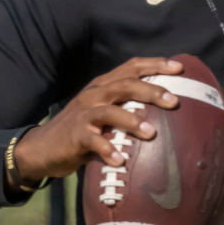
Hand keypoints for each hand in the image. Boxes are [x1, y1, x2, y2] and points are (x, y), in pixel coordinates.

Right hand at [13, 57, 181, 182]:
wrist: (45, 146)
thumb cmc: (82, 129)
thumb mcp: (103, 112)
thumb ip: (125, 107)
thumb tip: (166, 113)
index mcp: (102, 85)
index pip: (130, 67)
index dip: (154, 65)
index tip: (178, 69)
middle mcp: (94, 94)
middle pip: (124, 85)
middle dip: (151, 91)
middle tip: (174, 101)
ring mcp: (83, 114)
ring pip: (110, 111)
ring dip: (131, 121)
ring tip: (151, 133)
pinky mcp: (76, 135)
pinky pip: (94, 141)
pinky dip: (107, 150)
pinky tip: (120, 160)